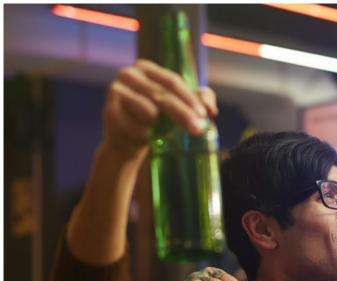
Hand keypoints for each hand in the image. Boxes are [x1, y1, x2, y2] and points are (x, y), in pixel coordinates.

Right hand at [102, 59, 217, 159]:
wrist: (128, 141)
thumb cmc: (157, 121)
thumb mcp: (179, 107)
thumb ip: (198, 101)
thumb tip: (211, 109)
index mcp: (146, 68)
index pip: (172, 81)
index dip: (190, 98)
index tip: (205, 115)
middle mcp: (128, 75)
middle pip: (162, 95)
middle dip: (183, 114)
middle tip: (198, 129)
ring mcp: (116, 91)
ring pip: (149, 111)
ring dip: (163, 126)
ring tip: (166, 134)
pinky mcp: (108, 112)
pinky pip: (135, 127)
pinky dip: (146, 135)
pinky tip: (147, 139)